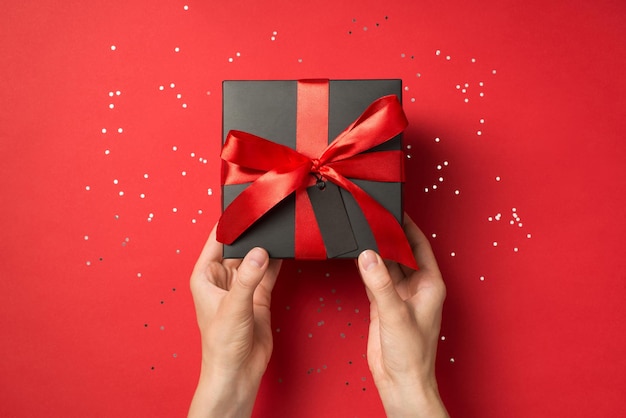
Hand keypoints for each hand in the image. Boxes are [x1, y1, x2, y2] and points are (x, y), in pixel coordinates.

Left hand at [188, 224, 281, 417]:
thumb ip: (248, 278)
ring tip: (278, 230)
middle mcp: (223, 278)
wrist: (238, 372)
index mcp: (205, 276)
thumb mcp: (233, 307)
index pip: (216, 240)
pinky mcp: (259, 296)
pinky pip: (268, 271)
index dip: (229, 223)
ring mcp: (242, 286)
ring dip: (266, 247)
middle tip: (268, 216)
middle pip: (238, 246)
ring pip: (255, 258)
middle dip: (252, 234)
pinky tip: (285, 249)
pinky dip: (277, 261)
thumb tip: (260, 253)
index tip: (245, 207)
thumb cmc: (220, 345)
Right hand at [357, 215, 448, 417]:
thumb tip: (368, 255)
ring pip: (386, 264)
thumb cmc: (412, 354)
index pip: (420, 245)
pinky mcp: (382, 305)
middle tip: (372, 217)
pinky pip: (374, 278)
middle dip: (388, 236)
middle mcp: (415, 287)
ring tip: (363, 231)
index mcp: (430, 284)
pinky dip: (366, 267)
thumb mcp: (395, 313)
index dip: (408, 226)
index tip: (395, 210)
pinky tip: (357, 256)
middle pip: (401, 252)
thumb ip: (379, 283)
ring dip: (376, 251)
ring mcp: (398, 295)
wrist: (400, 382)